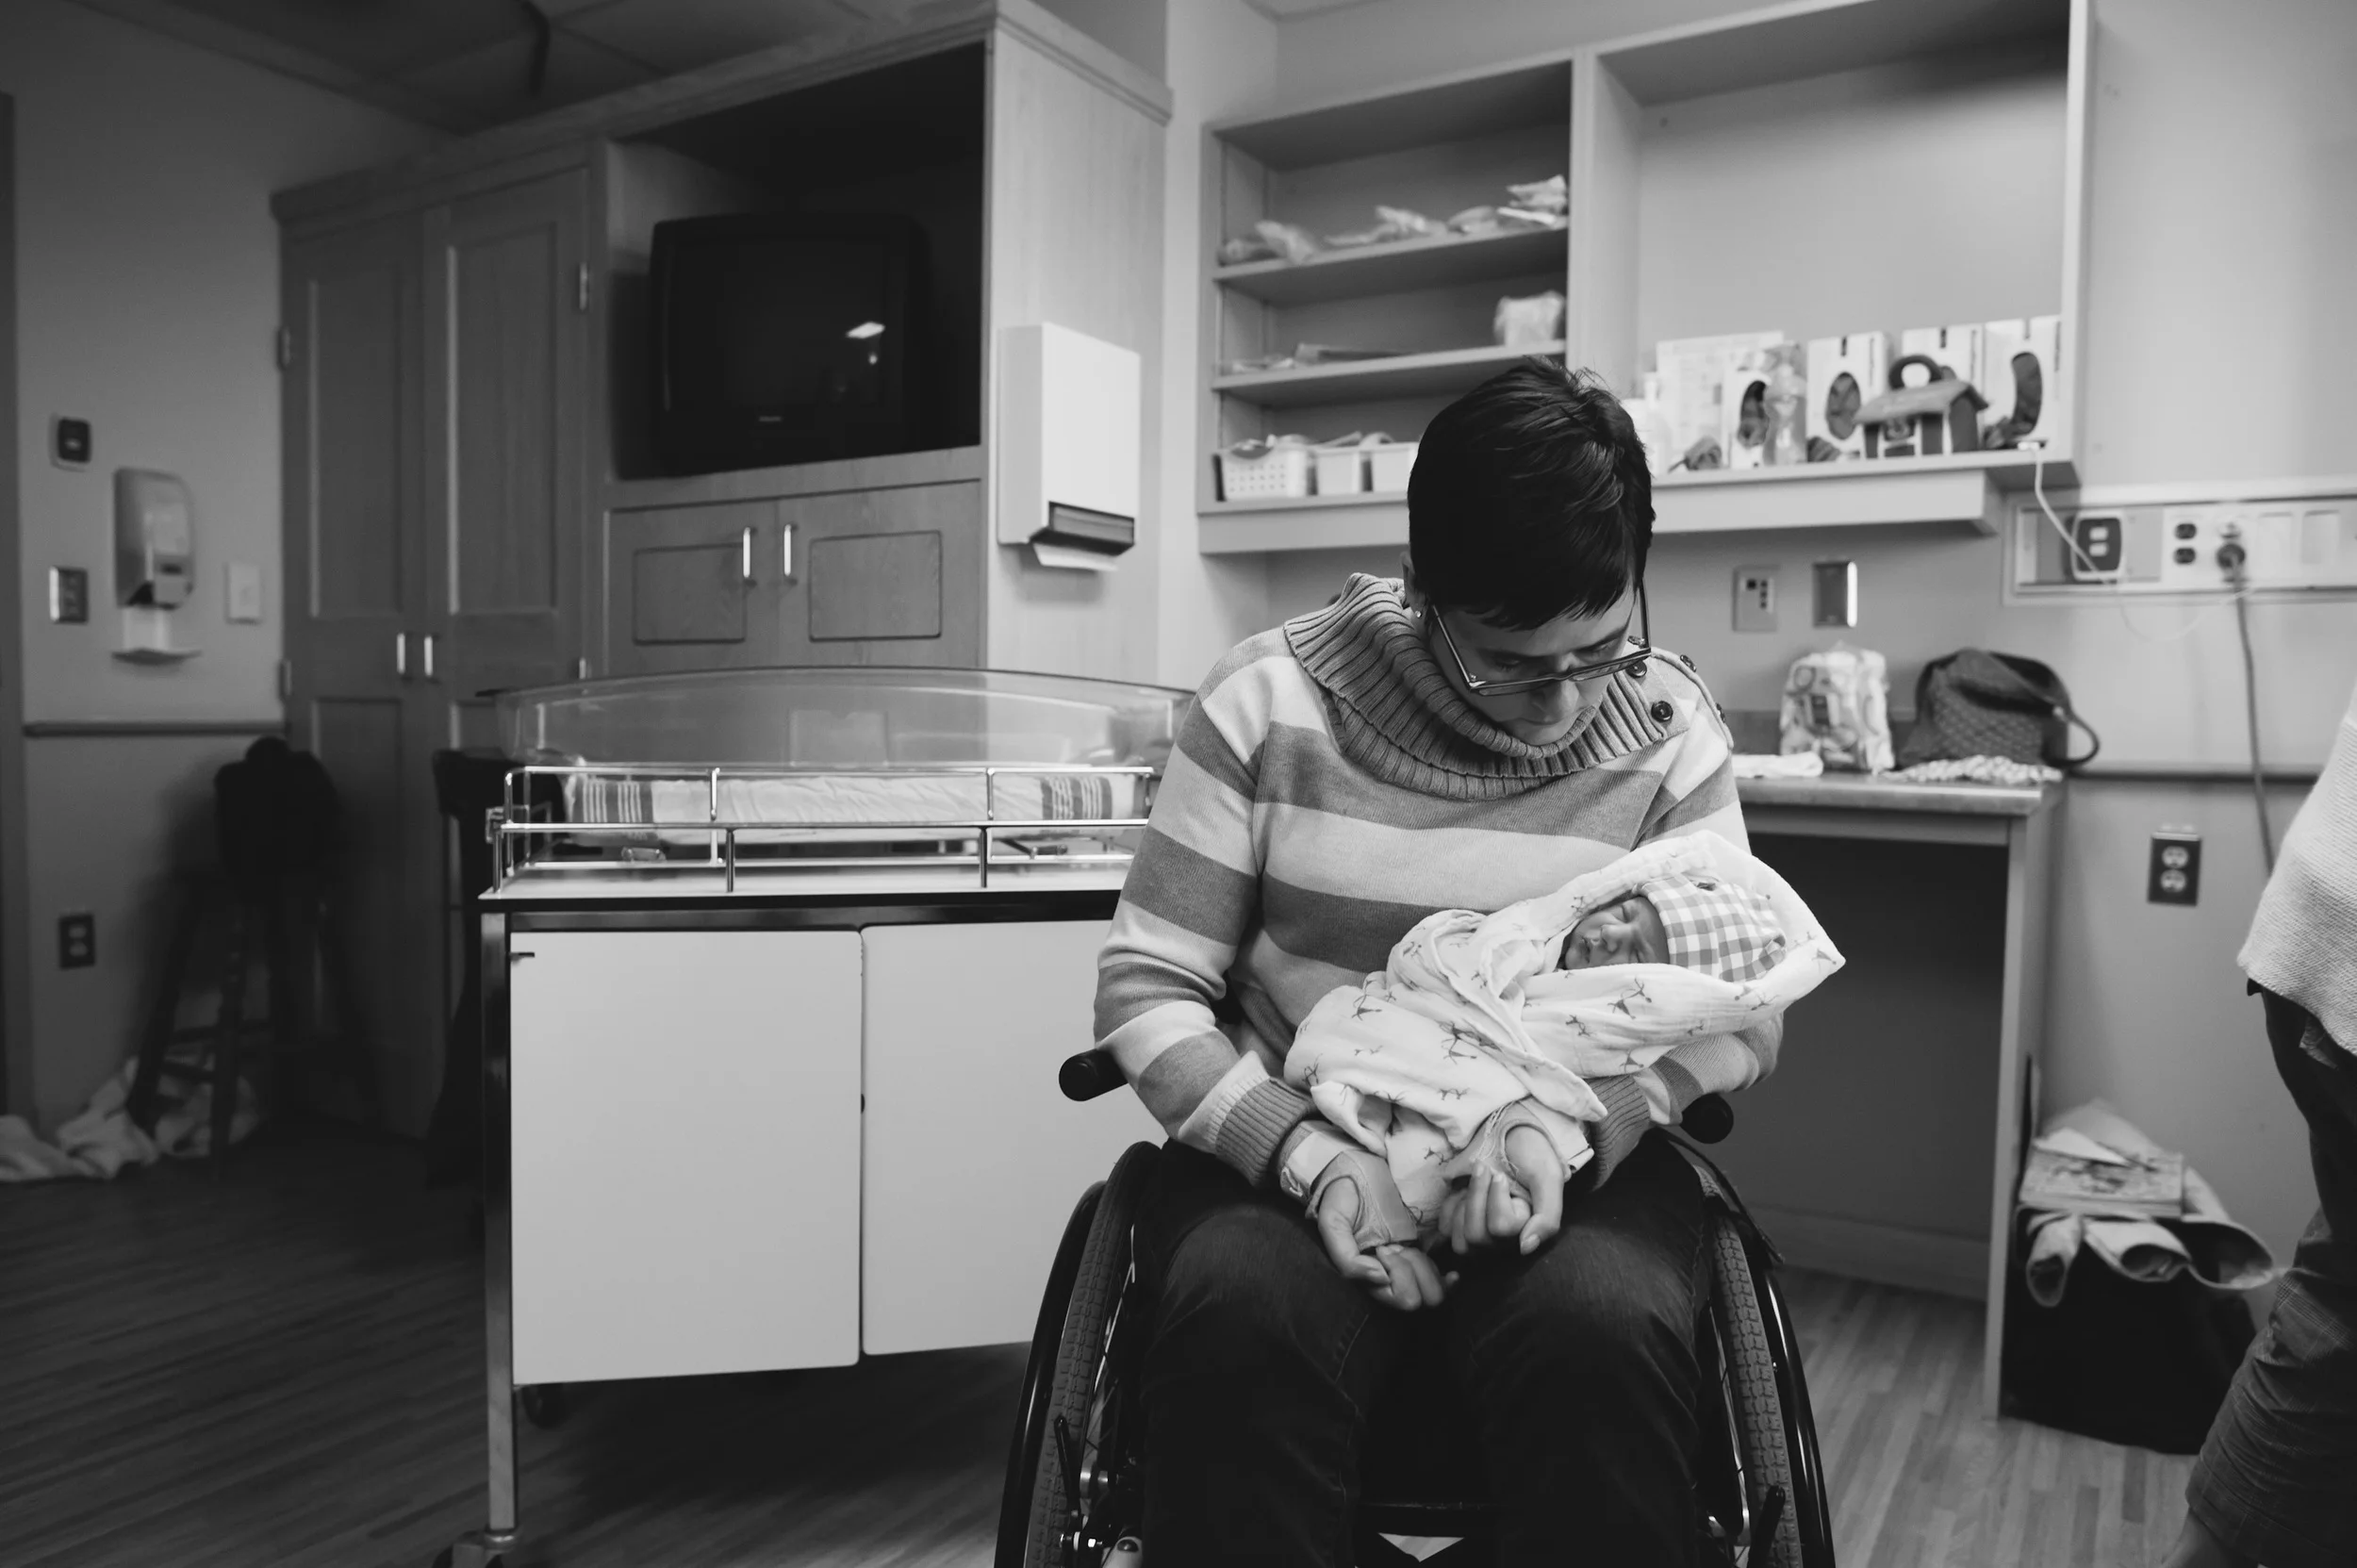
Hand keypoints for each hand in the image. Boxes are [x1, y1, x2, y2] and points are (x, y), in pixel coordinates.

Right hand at [1309, 1147, 1451, 1311]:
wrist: (1355, 1172)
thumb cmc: (1341, 1197)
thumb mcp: (1333, 1224)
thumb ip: (1348, 1259)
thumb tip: (1381, 1280)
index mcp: (1366, 1279)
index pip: (1400, 1298)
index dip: (1397, 1274)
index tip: (1382, 1248)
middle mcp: (1387, 1281)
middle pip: (1419, 1300)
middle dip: (1411, 1270)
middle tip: (1395, 1246)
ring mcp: (1405, 1270)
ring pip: (1433, 1292)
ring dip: (1423, 1268)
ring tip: (1406, 1247)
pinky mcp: (1420, 1257)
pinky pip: (1441, 1283)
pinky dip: (1448, 1282)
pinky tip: (1452, 1273)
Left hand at [1438, 1123, 1564, 1257]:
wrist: (1505, 1132)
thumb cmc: (1529, 1153)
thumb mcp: (1547, 1177)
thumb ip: (1548, 1216)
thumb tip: (1525, 1249)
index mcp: (1527, 1230)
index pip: (1500, 1228)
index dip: (1496, 1197)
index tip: (1502, 1176)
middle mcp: (1505, 1241)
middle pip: (1477, 1236)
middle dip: (1476, 1195)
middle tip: (1485, 1171)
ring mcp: (1481, 1237)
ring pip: (1461, 1242)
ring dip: (1463, 1205)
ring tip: (1474, 1185)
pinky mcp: (1460, 1229)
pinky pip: (1446, 1230)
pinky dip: (1451, 1206)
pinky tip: (1462, 1192)